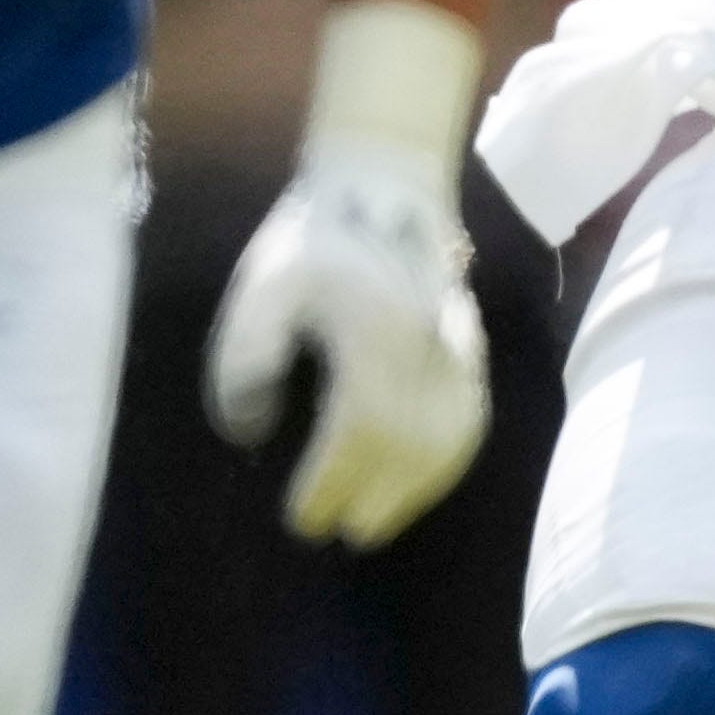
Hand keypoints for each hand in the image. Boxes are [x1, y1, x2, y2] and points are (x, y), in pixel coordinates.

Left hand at [210, 149, 492, 545]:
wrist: (384, 186)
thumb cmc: (312, 240)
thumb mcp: (260, 292)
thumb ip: (243, 364)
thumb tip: (252, 431)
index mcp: (372, 338)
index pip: (357, 434)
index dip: (329, 486)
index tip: (301, 517)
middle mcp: (423, 351)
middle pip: (406, 450)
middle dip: (371, 500)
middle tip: (336, 528)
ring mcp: (456, 350)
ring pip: (445, 444)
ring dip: (411, 493)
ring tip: (373, 521)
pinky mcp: (471, 349)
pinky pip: (470, 422)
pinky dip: (444, 464)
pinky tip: (415, 482)